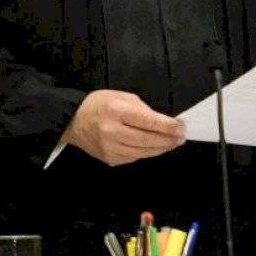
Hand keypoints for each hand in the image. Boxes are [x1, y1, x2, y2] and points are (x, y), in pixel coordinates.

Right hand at [62, 90, 185, 166]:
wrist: (73, 122)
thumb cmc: (99, 104)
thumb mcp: (120, 96)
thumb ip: (142, 109)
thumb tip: (163, 123)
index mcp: (116, 110)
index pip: (148, 121)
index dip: (168, 126)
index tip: (181, 127)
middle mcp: (112, 131)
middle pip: (148, 139)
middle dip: (168, 139)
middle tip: (181, 137)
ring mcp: (110, 148)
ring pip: (144, 152)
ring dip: (161, 148)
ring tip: (172, 143)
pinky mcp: (110, 159)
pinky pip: (135, 157)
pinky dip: (147, 152)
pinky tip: (154, 147)